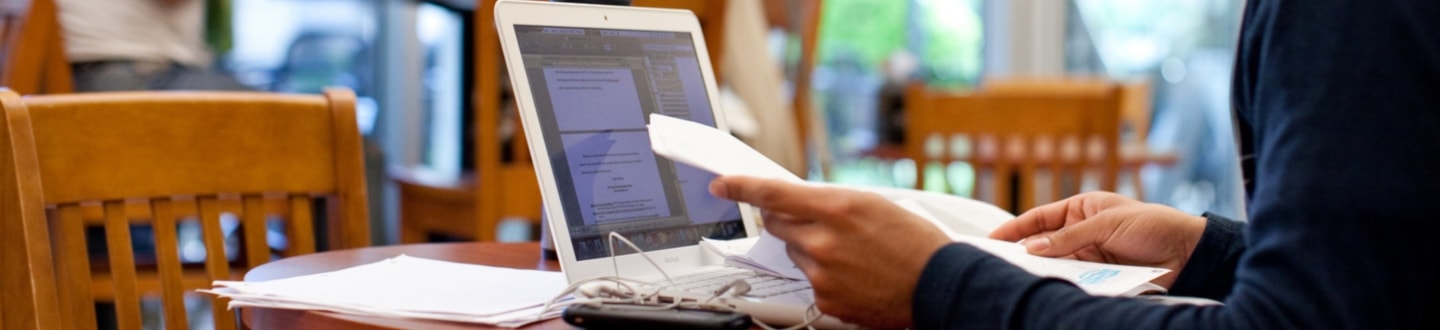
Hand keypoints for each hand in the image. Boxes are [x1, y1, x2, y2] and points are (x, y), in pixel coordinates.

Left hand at [710, 176, 950, 328]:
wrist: (937, 284)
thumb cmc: (913, 242)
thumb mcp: (872, 204)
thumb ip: (828, 201)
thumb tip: (796, 202)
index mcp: (837, 207)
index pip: (774, 193)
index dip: (742, 186)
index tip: (721, 183)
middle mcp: (824, 239)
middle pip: (777, 224)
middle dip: (788, 219)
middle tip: (818, 223)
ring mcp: (822, 271)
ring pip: (793, 251)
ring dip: (809, 248)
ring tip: (849, 253)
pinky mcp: (824, 297)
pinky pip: (807, 278)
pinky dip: (822, 273)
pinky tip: (851, 272)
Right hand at [988, 192, 1206, 287]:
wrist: (1189, 253)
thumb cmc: (1153, 225)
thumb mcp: (1107, 224)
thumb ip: (1069, 238)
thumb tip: (1032, 248)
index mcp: (1081, 209)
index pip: (1039, 218)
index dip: (1015, 228)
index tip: (992, 239)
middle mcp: (1081, 232)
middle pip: (1043, 244)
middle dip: (1024, 253)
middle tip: (999, 263)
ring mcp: (1089, 255)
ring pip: (1056, 264)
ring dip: (1043, 271)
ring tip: (1020, 278)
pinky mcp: (1100, 276)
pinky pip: (1075, 280)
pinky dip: (1063, 283)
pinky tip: (1050, 287)